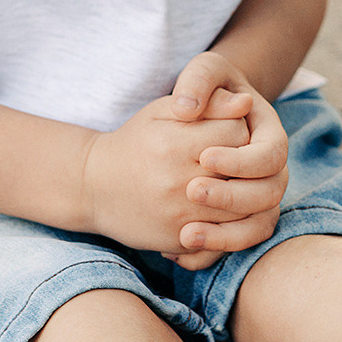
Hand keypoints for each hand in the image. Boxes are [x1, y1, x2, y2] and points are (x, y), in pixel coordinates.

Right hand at [79, 95, 251, 256]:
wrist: (94, 187)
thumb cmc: (136, 142)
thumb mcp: (162, 112)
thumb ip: (206, 103)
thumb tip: (247, 102)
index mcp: (174, 143)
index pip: (237, 133)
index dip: (237, 129)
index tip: (226, 133)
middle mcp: (178, 180)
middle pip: (242, 170)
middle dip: (243, 162)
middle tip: (229, 158)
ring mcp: (180, 214)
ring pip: (241, 206)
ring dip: (242, 193)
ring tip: (226, 181)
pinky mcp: (179, 239)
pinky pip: (224, 234)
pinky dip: (230, 221)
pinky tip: (218, 206)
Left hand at [165, 52, 290, 269]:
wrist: (196, 116)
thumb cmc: (204, 88)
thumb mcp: (204, 71)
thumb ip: (199, 81)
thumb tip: (189, 108)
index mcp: (270, 134)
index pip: (269, 155)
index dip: (241, 161)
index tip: (203, 157)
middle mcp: (272, 170)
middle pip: (268, 194)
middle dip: (232, 198)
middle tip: (191, 191)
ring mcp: (259, 196)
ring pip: (258, 226)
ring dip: (225, 236)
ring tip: (184, 235)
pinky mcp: (241, 218)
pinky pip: (237, 244)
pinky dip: (211, 252)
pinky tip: (176, 251)